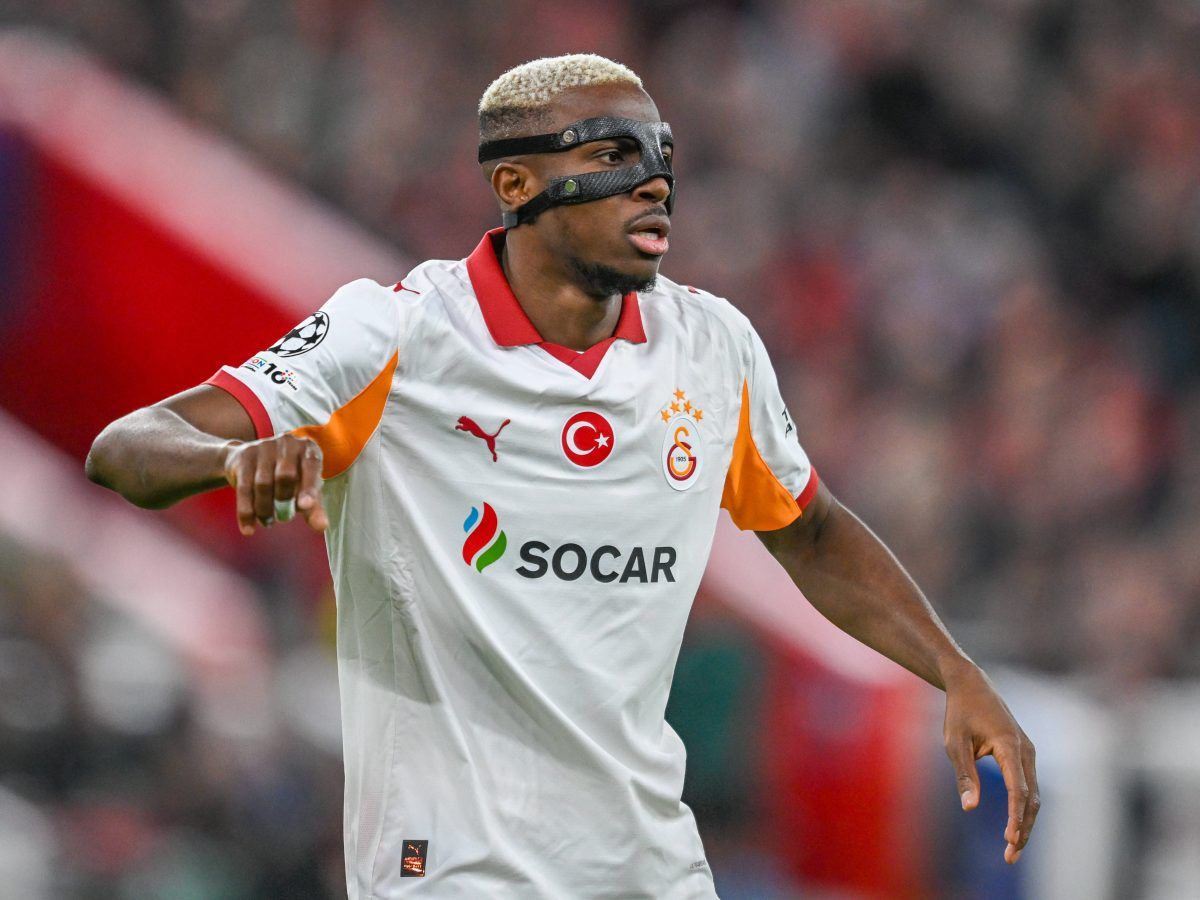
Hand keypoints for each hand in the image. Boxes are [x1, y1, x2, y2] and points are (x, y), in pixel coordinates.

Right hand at [223, 434, 327, 534]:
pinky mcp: (244, 457)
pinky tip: (248, 529)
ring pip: (263, 484)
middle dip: (284, 500)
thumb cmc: (288, 476)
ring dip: (265, 509)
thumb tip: (321, 527)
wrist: (249, 459)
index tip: (305, 507)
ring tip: (268, 522)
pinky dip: (246, 511)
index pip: (311, 467)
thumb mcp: (303, 488)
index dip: (309, 487)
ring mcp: (264, 447)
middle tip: (284, 518)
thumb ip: (313, 506)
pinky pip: (244, 489)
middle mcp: (287, 443)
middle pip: (285, 476)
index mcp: (307, 449)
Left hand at [942, 664, 1039, 863]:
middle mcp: (1026, 750)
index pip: (1018, 789)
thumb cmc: (959, 713)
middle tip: (1009, 856)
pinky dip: (1024, 809)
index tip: (1009, 839)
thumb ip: (964, 775)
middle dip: (1023, 828)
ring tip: (1011, 848)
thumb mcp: (954, 743)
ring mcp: (1029, 753)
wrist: (971, 685)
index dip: (1015, 816)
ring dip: (1026, 822)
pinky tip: (1014, 826)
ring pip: (1033, 795)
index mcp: (1010, 746)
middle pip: (1032, 798)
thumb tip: (970, 808)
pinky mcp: (1024, 755)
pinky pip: (1029, 787)